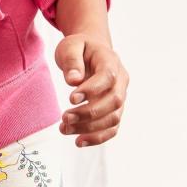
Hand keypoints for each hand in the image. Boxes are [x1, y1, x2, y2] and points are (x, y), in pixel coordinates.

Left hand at [54, 32, 128, 147]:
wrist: (91, 51)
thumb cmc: (79, 48)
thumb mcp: (71, 46)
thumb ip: (72, 61)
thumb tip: (73, 81)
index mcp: (111, 60)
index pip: (107, 77)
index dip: (92, 90)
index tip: (70, 98)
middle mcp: (121, 80)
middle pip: (113, 101)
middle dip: (88, 113)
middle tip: (64, 117)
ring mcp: (121, 96)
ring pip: (113, 118)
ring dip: (89, 128)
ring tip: (64, 129)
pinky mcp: (115, 110)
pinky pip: (111, 128)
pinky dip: (97, 137)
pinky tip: (78, 141)